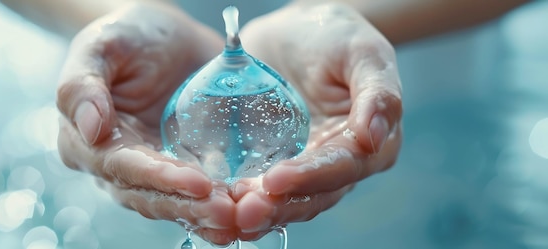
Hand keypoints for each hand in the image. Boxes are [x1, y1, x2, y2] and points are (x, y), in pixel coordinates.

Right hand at [55, 2, 238, 243]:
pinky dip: (217, 204)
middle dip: (187, 206)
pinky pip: (196, 194)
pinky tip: (243, 210)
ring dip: (204, 214)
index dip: (159, 178)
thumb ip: (82, 84)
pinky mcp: (180, 167)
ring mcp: (150, 169)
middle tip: (227, 212)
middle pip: (149, 195)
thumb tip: (91, 129)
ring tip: (238, 218)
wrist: (165, 35)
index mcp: (86, 140)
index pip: (122, 167)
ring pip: (173, 203)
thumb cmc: (128, 35)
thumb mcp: (101, 45)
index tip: (198, 183)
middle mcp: (116, 164)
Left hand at [233, 1, 402, 238]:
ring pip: (288, 200)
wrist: (298, 31)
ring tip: (230, 214)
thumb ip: (378, 93)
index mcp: (373, 142)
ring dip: (261, 211)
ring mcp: (307, 165)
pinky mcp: (276, 161)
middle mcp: (341, 162)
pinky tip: (220, 202)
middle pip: (314, 195)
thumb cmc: (336, 35)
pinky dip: (243, 198)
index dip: (310, 177)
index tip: (275, 181)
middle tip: (245, 212)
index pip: (342, 167)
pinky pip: (262, 187)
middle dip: (280, 206)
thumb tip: (374, 138)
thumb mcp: (364, 52)